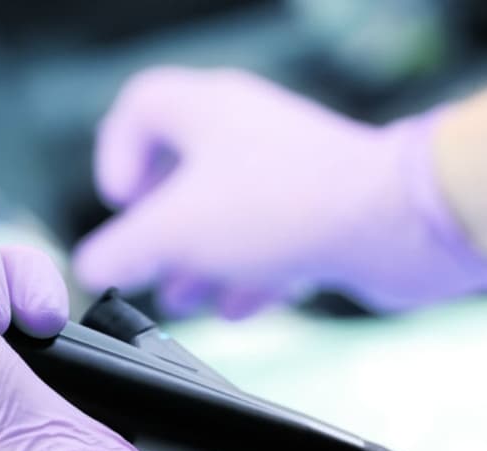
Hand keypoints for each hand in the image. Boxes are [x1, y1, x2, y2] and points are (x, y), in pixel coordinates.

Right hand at [72, 66, 486, 316]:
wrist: (394, 225)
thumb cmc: (290, 205)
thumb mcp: (175, 232)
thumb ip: (122, 251)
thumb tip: (91, 266)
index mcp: (208, 110)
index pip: (140, 107)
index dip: (116, 155)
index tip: (119, 205)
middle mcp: (248, 132)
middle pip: (181, 171)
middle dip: (159, 229)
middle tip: (147, 262)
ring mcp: (288, 171)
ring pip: (226, 213)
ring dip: (199, 260)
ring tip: (183, 297)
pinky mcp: (321, 211)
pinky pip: (269, 241)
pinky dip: (247, 274)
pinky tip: (239, 307)